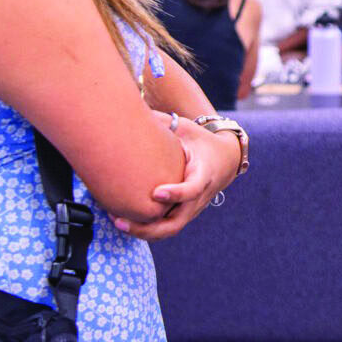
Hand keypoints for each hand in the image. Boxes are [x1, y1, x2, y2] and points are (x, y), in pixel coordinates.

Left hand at [113, 118, 241, 240]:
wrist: (224, 160)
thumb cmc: (200, 141)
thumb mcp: (186, 128)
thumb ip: (164, 122)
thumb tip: (134, 109)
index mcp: (203, 174)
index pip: (192, 189)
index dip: (176, 193)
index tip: (156, 193)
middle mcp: (199, 197)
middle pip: (176, 222)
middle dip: (148, 227)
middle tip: (120, 220)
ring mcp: (192, 209)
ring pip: (169, 230)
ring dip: (143, 232)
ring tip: (117, 222)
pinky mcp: (185, 214)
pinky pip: (166, 228)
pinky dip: (147, 230)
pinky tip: (124, 221)